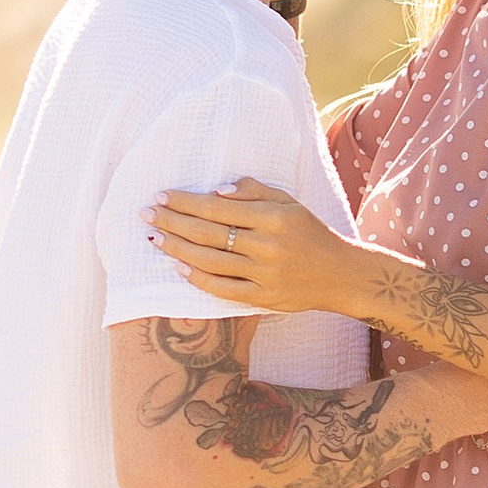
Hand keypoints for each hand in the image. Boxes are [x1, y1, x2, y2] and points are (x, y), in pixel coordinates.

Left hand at [152, 179, 364, 314]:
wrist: (340, 274)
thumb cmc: (310, 232)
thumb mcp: (289, 202)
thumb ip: (255, 191)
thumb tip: (217, 191)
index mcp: (272, 217)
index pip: (217, 208)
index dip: (185, 202)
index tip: (162, 196)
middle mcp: (266, 246)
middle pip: (207, 233)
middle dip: (172, 222)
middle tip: (146, 215)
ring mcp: (264, 274)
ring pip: (209, 261)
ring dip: (177, 249)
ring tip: (154, 239)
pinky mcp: (263, 297)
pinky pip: (222, 289)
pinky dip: (198, 278)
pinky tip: (178, 267)